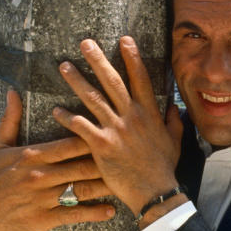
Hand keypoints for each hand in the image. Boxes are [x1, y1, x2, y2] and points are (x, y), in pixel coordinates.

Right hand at [0, 89, 115, 230]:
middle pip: (81, 166)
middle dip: (105, 162)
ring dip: (105, 186)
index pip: (69, 144)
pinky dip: (94, 213)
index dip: (93, 137)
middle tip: (128, 157)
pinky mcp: (44, 219)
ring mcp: (43, 198)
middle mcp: (40, 175)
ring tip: (126, 182)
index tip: (113, 132)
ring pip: (81, 190)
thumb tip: (14, 92)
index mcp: (32, 155)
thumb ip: (11, 119)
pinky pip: (74, 214)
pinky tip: (110, 210)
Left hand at [53, 36, 184, 215]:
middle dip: (98, 59)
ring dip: (76, 81)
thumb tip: (173, 106)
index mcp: (149, 113)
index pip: (140, 78)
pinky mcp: (102, 145)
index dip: (132, 57)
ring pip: (92, 99)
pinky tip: (55, 110)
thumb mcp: (175, 141)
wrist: (155, 191)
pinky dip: (67, 118)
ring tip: (63, 66)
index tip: (124, 39)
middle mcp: (132, 116)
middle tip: (85, 43)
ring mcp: (116, 129)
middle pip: (112, 81)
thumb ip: (173, 121)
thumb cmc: (164, 167)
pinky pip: (80, 127)